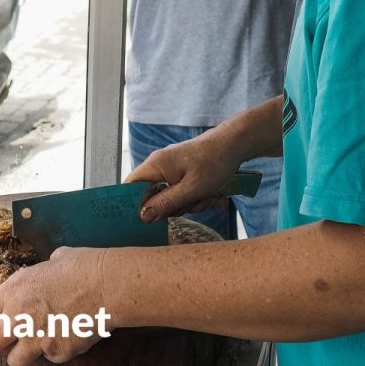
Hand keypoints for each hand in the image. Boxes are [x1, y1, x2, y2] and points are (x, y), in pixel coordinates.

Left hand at [0, 247, 112, 365]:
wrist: (107, 285)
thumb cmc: (83, 266)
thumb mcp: (52, 261)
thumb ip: (40, 276)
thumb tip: (47, 272)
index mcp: (14, 291)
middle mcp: (19, 317)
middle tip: (9, 340)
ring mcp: (38, 339)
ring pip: (16, 362)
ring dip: (25, 354)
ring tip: (40, 341)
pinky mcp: (59, 353)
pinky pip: (51, 358)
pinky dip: (58, 350)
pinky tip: (70, 335)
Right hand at [125, 128, 243, 221]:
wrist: (234, 145)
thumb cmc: (214, 163)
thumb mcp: (191, 189)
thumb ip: (165, 203)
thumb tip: (142, 216)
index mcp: (155, 165)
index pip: (130, 186)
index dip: (133, 204)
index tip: (146, 220)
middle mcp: (159, 166)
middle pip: (153, 196)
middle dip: (174, 206)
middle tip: (193, 203)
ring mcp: (171, 169)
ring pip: (171, 197)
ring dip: (191, 203)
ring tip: (209, 196)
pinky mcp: (183, 172)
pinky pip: (182, 192)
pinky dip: (197, 197)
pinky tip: (213, 193)